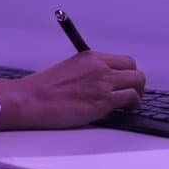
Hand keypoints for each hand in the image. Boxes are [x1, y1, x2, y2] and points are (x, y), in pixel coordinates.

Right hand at [0, 50, 144, 129]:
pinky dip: (132, 105)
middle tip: (130, 94)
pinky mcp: (103, 100)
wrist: (31, 100)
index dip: (127, 73)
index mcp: (90, 57)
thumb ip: (88, 72)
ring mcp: (103, 82)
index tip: (124, 82)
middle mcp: (99, 66)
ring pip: (137, 82)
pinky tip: (124, 111)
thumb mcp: (69, 70)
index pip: (123, 60)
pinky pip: (131, 98)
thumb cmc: (43, 89)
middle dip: (135, 82)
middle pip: (134, 69)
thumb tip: (101, 83)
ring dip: (137, 94)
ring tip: (129, 104)